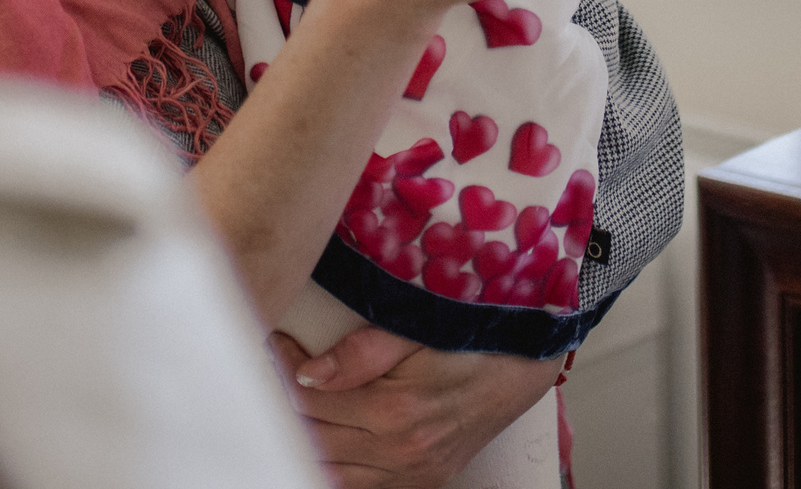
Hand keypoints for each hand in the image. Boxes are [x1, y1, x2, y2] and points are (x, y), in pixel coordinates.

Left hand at [270, 327, 563, 488]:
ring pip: (329, 467)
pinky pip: (359, 486)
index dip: (284, 367)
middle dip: (283, 402)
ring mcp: (410, 473)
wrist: (526, 366)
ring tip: (290, 402)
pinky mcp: (421, 481)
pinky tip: (322, 441)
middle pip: (312, 435)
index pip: (311, 396)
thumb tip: (309, 375)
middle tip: (274, 369)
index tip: (276, 342)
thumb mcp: (419, 328)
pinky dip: (332, 466)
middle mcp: (399, 451)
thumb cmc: (475, 338)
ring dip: (302, 436)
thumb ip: (361, 351)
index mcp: (394, 411)